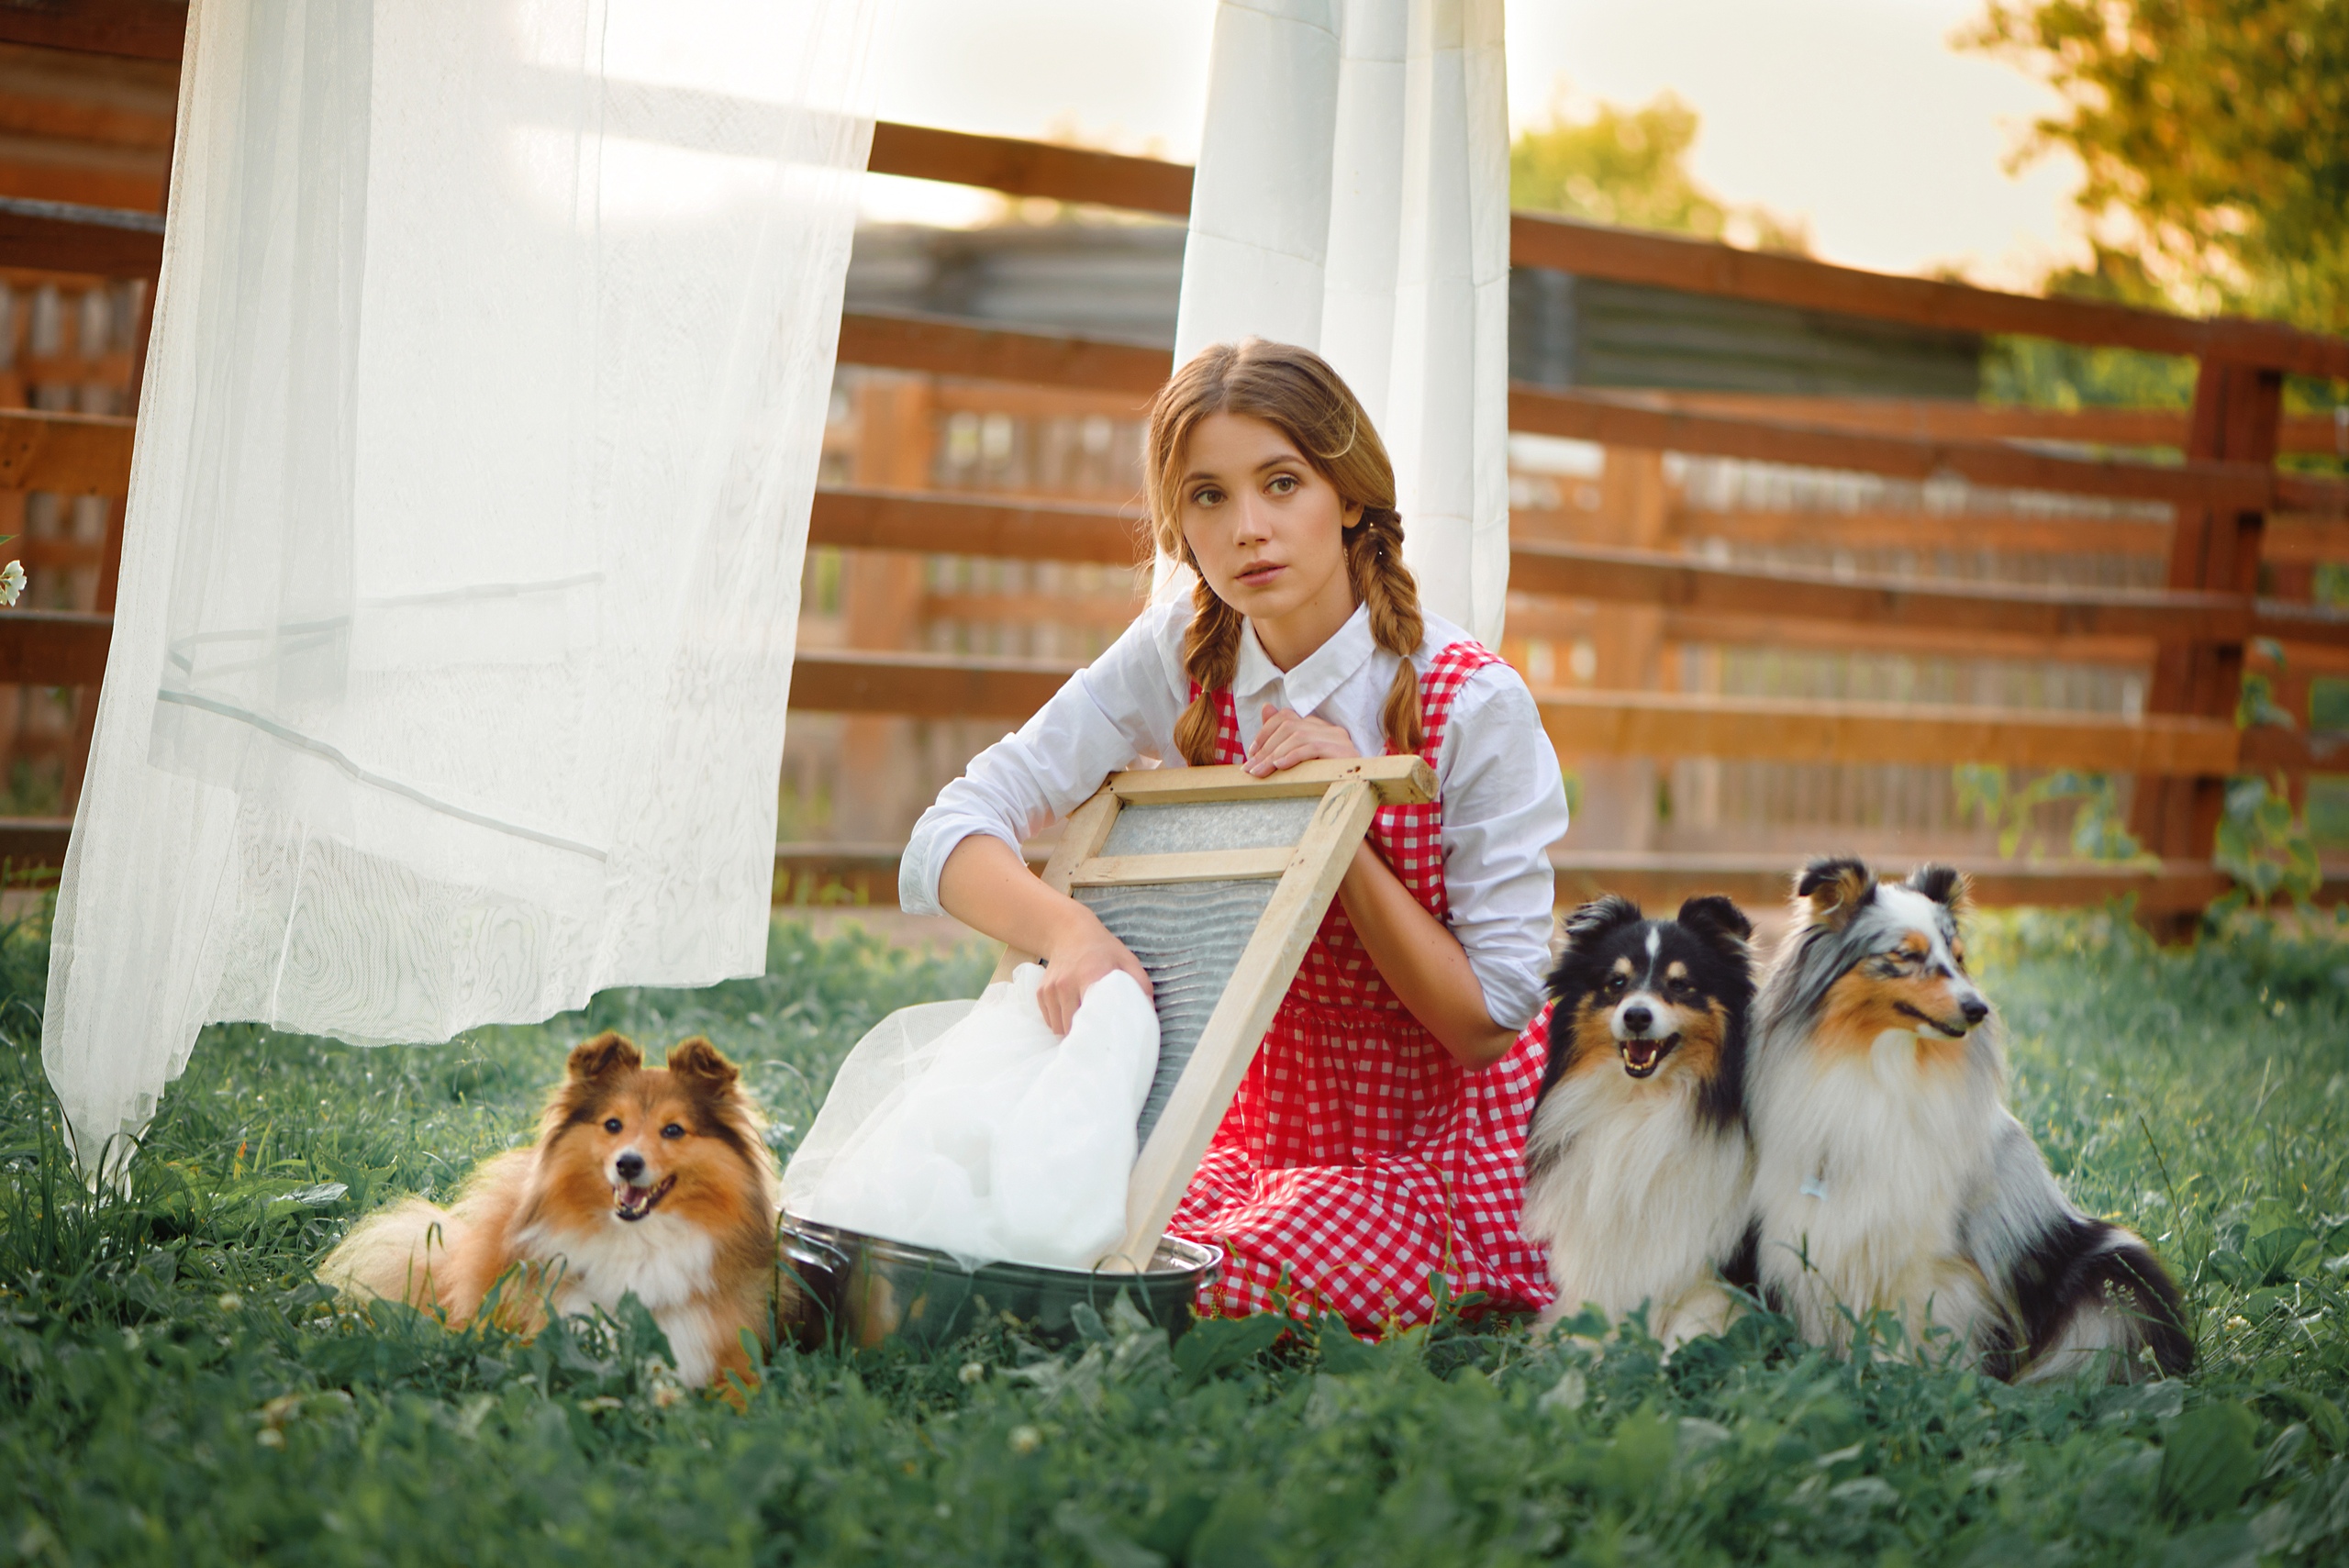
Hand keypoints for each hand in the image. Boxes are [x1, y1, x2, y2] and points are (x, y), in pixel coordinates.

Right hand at [1037, 908, 1153, 1035]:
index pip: (1091, 1017)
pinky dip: (1060, 1022)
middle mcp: (1067, 984)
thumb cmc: (1104, 950)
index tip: (1107, 1041)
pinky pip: (1050, 1019)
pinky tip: (1072, 1014)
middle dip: (1084, 1036)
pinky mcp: (1041, 992)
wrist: (1070, 933)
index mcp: (1090, 976)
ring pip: (1058, 1027)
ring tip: (1085, 1026)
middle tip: (1098, 1039)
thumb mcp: (1128, 961)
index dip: (1098, 1034)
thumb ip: (1141, 986)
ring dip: (1071, 1030)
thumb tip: (1149, 1013)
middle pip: (1072, 1027)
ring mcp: (1051, 989)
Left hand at [1245, 703, 1359, 776]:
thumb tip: (1266, 707)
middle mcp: (1329, 729)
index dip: (1265, 732)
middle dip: (1265, 748)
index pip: (1286, 717)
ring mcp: (1338, 738)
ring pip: (1297, 736)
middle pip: (1289, 726)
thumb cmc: (1326, 780)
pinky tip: (1280, 767)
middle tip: (1250, 768)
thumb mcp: (1299, 760)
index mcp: (1319, 728)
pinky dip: (1292, 756)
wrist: (1358, 795)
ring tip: (1261, 772)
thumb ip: (1282, 736)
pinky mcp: (1342, 751)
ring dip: (1274, 755)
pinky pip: (1312, 747)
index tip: (1251, 753)